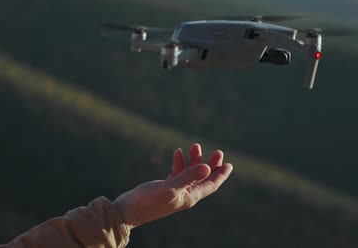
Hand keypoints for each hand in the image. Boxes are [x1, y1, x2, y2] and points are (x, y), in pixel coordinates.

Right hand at [113, 143, 232, 228]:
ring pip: (190, 173)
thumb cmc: (149, 201)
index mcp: (190, 196)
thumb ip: (188, 176)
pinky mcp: (165, 187)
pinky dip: (179, 162)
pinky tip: (178, 152)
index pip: (211, 185)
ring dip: (194, 160)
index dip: (220, 175)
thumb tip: (207, 167)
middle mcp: (185, 194)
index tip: (229, 164)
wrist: (128, 210)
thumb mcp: (171, 187)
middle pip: (203, 178)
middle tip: (218, 151)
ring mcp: (175, 190)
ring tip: (194, 146)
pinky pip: (177, 173)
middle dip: (211, 164)